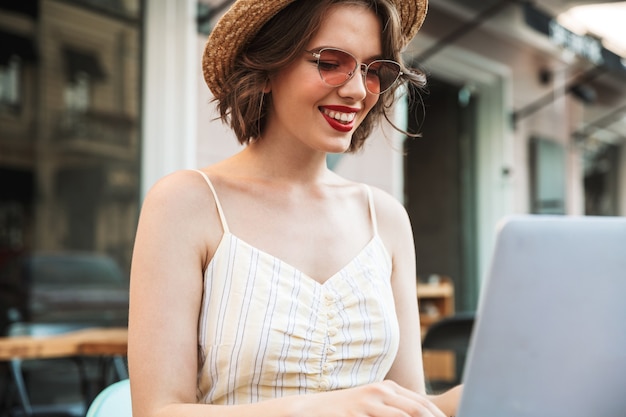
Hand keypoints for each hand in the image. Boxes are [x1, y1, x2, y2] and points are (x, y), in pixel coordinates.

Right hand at [300, 380, 446, 416]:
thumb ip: (393, 410)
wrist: (311, 408)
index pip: (423, 404)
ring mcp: (367, 404)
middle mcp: (380, 392)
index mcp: (387, 388)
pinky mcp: (355, 414)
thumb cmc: (346, 410)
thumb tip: (421, 414)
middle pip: (418, 410)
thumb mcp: (372, 406)